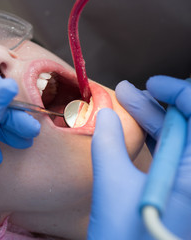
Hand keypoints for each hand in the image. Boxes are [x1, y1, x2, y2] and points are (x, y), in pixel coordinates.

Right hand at [88, 76, 190, 238]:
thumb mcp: (113, 187)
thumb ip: (108, 144)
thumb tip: (103, 114)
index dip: (179, 92)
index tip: (152, 84)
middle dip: (160, 104)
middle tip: (130, 92)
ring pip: (182, 140)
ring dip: (155, 120)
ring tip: (126, 103)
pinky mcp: (183, 193)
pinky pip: (175, 157)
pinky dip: (156, 140)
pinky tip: (134, 128)